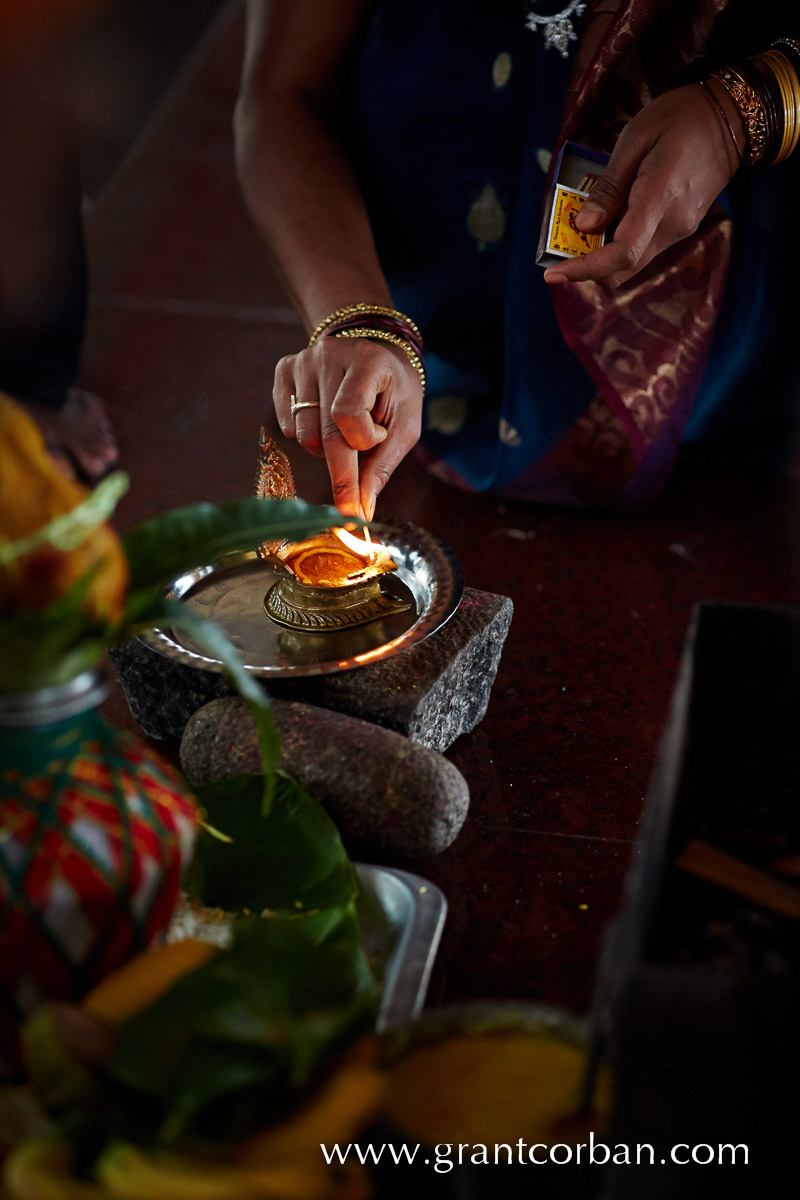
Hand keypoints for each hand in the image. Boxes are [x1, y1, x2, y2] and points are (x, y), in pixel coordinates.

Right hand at [273, 336, 422, 518]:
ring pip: (303, 433)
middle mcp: (329, 354)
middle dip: (340, 469)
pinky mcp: (284, 368)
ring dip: (325, 448)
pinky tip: (323, 422)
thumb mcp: (403, 426)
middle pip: (324, 430)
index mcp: (367, 361)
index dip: (361, 443)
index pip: (348, 415)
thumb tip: (361, 511)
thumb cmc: (395, 394)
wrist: (378, 353)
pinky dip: (305, 436)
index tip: (372, 460)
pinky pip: (286, 424)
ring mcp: (303, 360)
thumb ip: (381, 467)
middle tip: (351, 502)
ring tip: (345, 433)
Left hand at [543, 84, 740, 289]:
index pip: (622, 253)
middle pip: (623, 269)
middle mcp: (674, 224)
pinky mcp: (683, 227)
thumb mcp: (635, 139)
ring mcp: (681, 229)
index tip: (554, 274)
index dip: (584, 269)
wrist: (733, 117)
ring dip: (604, 254)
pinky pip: (645, 247)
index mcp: (661, 198)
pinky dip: (621, 242)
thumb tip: (584, 226)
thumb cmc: (681, 117)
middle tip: (562, 246)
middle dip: (588, 266)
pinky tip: (611, 215)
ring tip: (587, 221)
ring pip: (633, 262)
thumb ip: (609, 188)